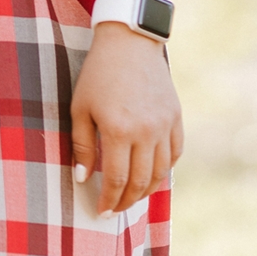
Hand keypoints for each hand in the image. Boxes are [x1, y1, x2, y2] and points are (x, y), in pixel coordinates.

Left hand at [70, 23, 183, 216]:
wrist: (129, 43)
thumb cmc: (97, 75)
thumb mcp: (80, 108)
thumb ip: (83, 146)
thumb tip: (83, 179)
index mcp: (118, 130)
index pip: (117, 180)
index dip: (109, 200)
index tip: (101, 211)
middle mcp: (146, 132)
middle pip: (140, 182)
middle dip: (127, 202)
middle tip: (115, 210)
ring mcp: (165, 125)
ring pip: (161, 172)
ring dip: (146, 191)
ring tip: (132, 198)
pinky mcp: (176, 117)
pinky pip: (175, 153)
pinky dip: (164, 170)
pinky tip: (151, 176)